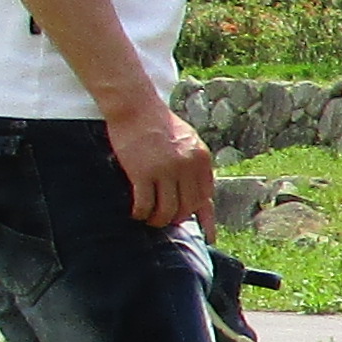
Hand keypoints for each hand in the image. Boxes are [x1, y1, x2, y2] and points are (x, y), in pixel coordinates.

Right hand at [106, 97, 215, 230]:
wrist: (136, 106)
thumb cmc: (160, 124)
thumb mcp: (188, 141)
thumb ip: (195, 164)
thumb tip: (200, 192)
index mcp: (201, 159)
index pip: (206, 197)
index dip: (203, 217)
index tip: (206, 235)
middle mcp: (186, 166)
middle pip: (187, 208)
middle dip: (176, 220)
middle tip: (165, 221)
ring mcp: (165, 170)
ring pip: (166, 211)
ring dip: (157, 221)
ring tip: (149, 220)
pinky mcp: (142, 172)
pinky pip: (145, 204)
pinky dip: (140, 214)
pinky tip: (136, 214)